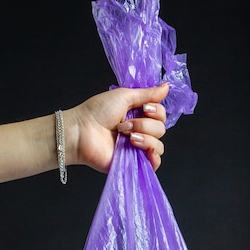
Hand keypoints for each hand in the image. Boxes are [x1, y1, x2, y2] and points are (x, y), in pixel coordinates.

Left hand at [0, 83, 168, 186]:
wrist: (82, 131)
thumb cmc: (97, 111)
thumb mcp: (124, 96)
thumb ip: (147, 93)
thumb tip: (167, 86)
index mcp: (138, 115)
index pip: (161, 115)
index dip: (156, 111)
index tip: (144, 108)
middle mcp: (139, 131)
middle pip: (161, 129)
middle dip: (145, 124)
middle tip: (124, 124)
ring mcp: (136, 149)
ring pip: (159, 145)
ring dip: (144, 137)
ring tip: (124, 135)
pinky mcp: (133, 163)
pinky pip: (154, 163)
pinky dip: (152, 155)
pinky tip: (139, 147)